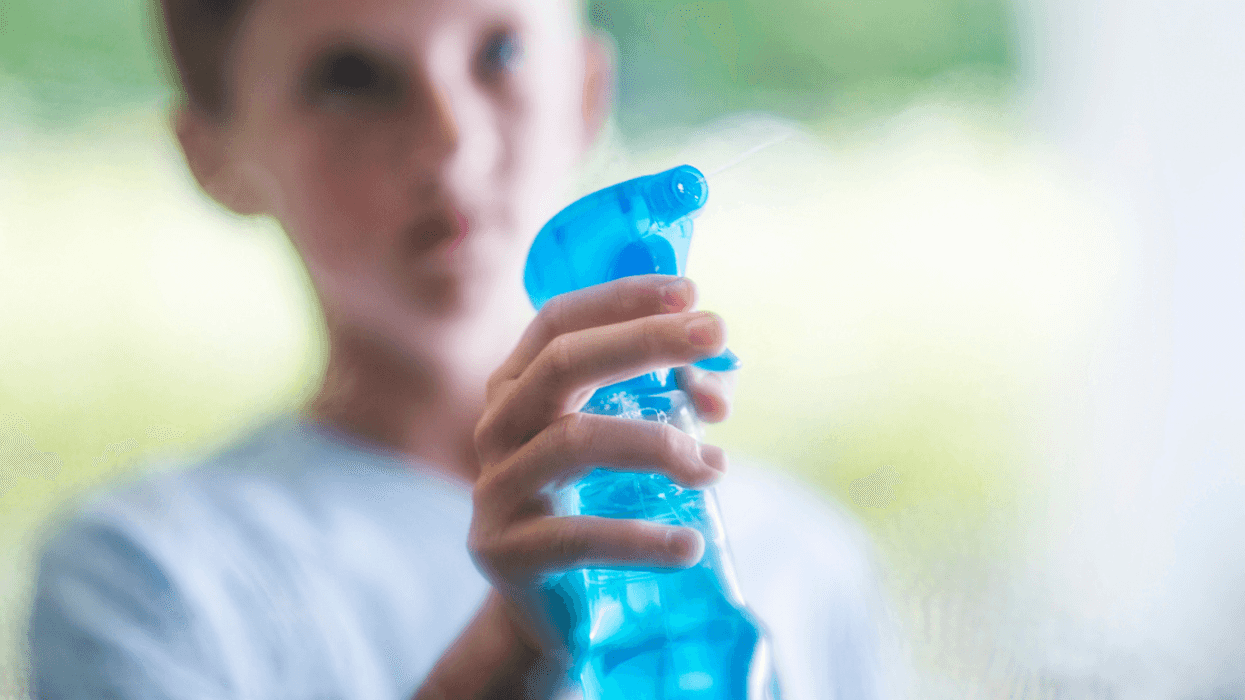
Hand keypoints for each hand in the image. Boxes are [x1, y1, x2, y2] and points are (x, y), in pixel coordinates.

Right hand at [417, 274, 733, 699]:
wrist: (552, 605)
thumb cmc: (597, 501)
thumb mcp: (632, 438)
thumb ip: (675, 400)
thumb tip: (716, 391)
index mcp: (519, 386)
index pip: (558, 320)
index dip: (622, 298)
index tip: (691, 291)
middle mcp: (497, 426)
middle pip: (562, 363)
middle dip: (645, 340)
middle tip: (717, 333)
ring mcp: (494, 488)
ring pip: (574, 442)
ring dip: (660, 444)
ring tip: (715, 468)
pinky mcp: (504, 551)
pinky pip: (576, 536)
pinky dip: (641, 539)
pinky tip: (689, 545)